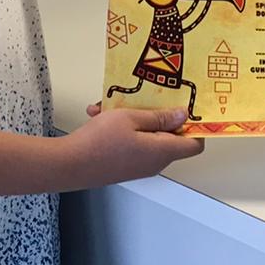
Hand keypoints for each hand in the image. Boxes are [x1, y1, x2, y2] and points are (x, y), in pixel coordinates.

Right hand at [61, 106, 203, 186]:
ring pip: (146, 136)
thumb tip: (184, 116)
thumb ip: (160, 116)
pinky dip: (121, 129)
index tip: (186, 106)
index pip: (195, 144)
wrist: (69, 164)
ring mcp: (138, 166)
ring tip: (112, 105)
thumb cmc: (100, 140)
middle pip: (169, 136)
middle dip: (157, 114)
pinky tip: (100, 115)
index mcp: (162, 151)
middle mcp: (154, 162)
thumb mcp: (131, 118)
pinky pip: (131, 143)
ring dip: (134, 118)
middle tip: (143, 98)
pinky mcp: (124, 166)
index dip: (195, 126)